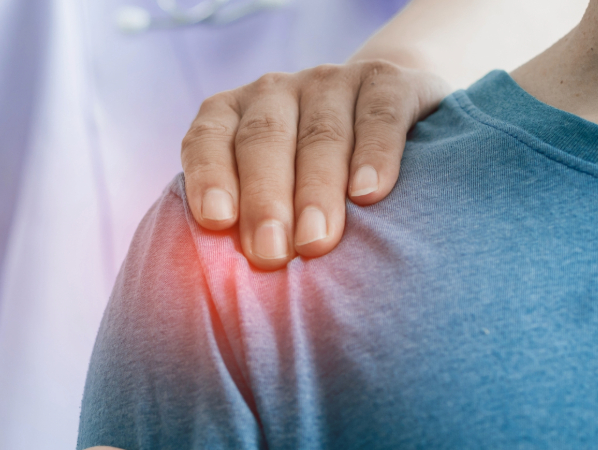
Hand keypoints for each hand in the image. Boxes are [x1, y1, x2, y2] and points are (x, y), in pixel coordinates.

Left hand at [181, 59, 450, 269]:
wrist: (386, 106)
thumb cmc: (305, 177)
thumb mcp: (267, 190)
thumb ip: (240, 225)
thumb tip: (221, 303)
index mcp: (231, 114)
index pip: (208, 138)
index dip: (209, 175)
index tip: (216, 221)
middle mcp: (275, 93)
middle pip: (264, 140)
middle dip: (265, 198)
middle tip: (269, 254)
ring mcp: (331, 82)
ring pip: (320, 133)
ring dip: (316, 189)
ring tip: (317, 242)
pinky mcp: (388, 80)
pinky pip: (380, 113)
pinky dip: (375, 153)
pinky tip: (370, 192)